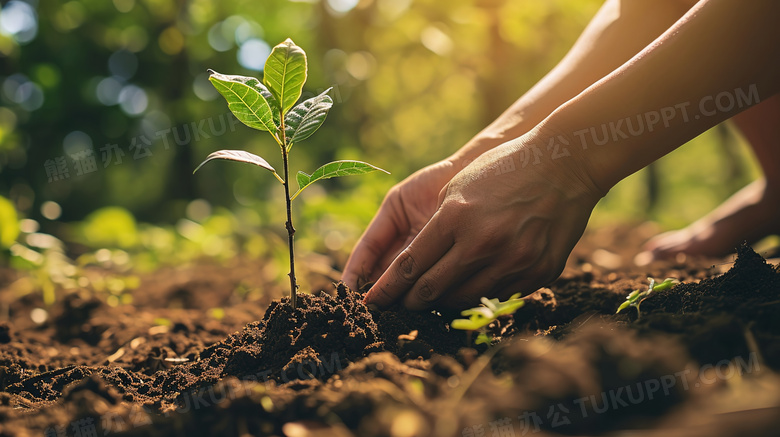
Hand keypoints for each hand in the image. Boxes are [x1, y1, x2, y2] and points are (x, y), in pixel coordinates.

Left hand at [364, 135, 601, 309]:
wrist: (564, 163)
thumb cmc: (503, 169)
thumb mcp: (458, 186)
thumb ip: (436, 227)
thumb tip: (413, 265)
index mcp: (455, 218)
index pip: (409, 266)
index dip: (387, 289)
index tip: (373, 300)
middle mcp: (481, 244)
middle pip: (431, 290)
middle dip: (409, 302)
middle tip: (400, 305)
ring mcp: (512, 261)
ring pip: (463, 299)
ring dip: (442, 302)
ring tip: (433, 298)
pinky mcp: (537, 273)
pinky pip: (498, 296)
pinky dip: (479, 295)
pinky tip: (471, 287)